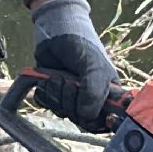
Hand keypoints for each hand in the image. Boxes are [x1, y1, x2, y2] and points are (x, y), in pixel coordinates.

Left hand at [29, 0, 120, 130]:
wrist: (56, 31)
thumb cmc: (82, 44)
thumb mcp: (94, 67)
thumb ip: (94, 93)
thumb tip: (86, 116)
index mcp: (108, 94)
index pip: (104, 120)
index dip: (95, 120)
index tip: (87, 112)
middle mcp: (91, 98)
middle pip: (81, 119)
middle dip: (71, 103)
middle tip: (69, 84)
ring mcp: (72, 97)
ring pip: (63, 113)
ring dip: (56, 96)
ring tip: (57, 77)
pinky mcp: (54, 93)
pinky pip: (47, 106)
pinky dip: (44, 95)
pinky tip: (47, 81)